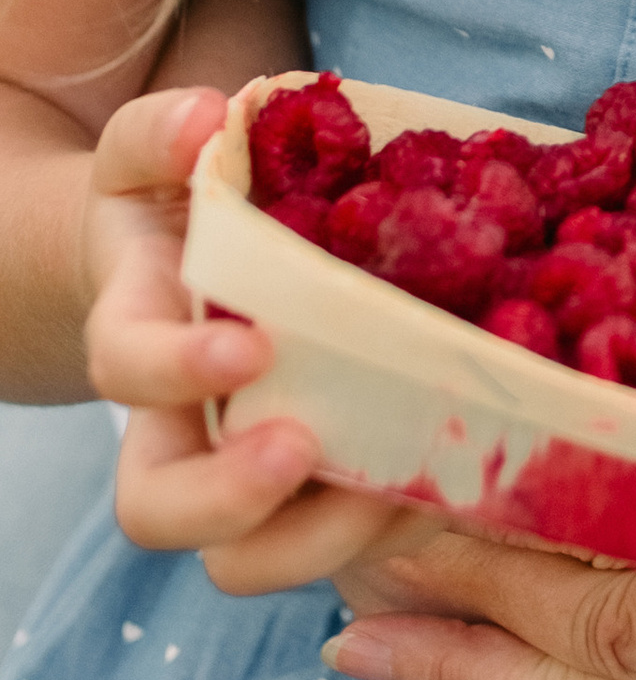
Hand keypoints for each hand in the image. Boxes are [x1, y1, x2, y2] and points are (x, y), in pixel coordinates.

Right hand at [80, 84, 401, 582]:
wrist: (201, 263)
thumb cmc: (178, 204)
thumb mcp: (151, 154)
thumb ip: (161, 132)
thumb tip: (205, 119)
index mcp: (138, 339)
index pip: (126, 372)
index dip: (178, 373)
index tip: (254, 344)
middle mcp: (179, 428)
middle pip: (164, 513)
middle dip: (232, 500)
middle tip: (306, 449)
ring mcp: (242, 473)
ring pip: (252, 559)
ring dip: (328, 538)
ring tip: (404, 486)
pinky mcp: (315, 491)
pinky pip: (344, 541)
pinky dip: (401, 523)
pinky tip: (464, 479)